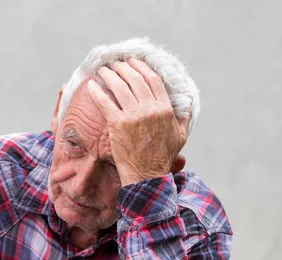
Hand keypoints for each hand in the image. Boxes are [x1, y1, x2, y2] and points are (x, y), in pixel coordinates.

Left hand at [87, 58, 190, 185]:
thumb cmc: (162, 158)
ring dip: (110, 75)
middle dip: (123, 67)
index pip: (153, 80)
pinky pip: (105, 102)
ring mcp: (133, 116)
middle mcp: (150, 109)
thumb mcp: (180, 136)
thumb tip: (189, 103)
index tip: (132, 61)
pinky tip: (92, 85)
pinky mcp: (118, 125)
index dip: (141, 67)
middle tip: (115, 64)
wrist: (147, 175)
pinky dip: (97, 91)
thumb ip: (185, 117)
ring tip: (104, 70)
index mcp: (165, 109)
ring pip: (120, 87)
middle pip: (135, 79)